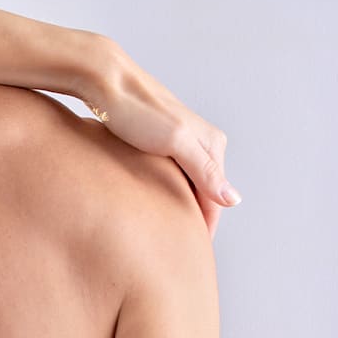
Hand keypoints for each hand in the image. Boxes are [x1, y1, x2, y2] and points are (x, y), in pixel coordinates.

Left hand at [81, 37, 240, 237]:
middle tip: (174, 253)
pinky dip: (160, 192)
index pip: (216, 198)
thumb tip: (234, 200)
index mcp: (211, 143)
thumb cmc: (134, 110)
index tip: (191, 257)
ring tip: (160, 235)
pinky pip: (166, 173)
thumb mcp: (174, 141)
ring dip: (175, 207)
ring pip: (183, 183)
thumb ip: (204, 170)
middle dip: (191, 220)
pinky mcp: (156, 137)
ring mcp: (178, 138)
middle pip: (202, 191)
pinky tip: (145, 205)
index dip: (204, 228)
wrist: (102, 79)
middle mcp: (201, 140)